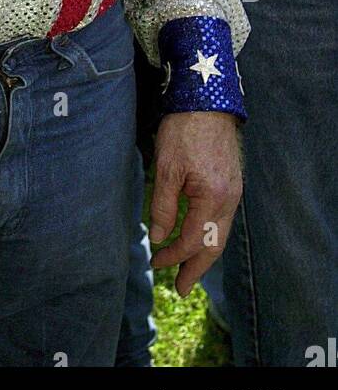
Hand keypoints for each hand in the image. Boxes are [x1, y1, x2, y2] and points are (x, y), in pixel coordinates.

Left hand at [149, 111, 241, 296]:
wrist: (207, 100)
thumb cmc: (183, 130)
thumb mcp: (166, 168)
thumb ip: (164, 206)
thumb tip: (159, 237)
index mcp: (212, 197)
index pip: (191, 240)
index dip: (172, 255)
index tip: (155, 263)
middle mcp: (229, 199)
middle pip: (213, 245)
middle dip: (196, 268)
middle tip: (181, 288)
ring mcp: (234, 192)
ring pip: (220, 234)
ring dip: (204, 254)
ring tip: (188, 271)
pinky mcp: (232, 183)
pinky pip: (223, 219)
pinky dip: (210, 235)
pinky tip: (199, 239)